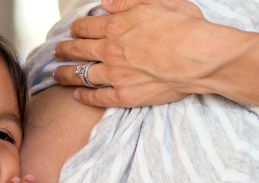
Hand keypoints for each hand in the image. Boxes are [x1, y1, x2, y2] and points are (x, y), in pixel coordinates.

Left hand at [52, 0, 244, 107]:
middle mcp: (110, 51)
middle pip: (78, 50)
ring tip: (57, 73)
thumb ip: (127, 1)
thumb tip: (106, 2)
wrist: (201, 58)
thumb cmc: (186, 28)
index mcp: (116, 27)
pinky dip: (84, 96)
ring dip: (65, 73)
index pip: (86, 27)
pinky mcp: (124, 96)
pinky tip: (77, 95)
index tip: (73, 30)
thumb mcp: (158, 1)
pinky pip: (97, 97)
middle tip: (58, 51)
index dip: (77, 28)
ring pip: (80, 75)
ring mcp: (115, 75)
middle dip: (64, 50)